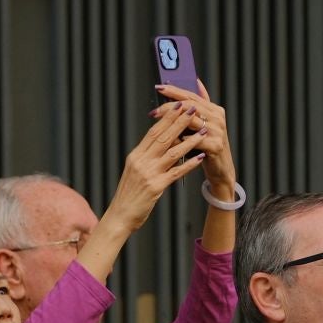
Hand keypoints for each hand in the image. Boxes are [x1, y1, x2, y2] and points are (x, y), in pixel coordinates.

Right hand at [99, 106, 206, 236]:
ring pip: (172, 152)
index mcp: (135, 156)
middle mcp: (141, 161)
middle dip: (180, 121)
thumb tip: (158, 143)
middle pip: (163, 137)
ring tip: (203, 131)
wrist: (119, 217)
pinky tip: (200, 157)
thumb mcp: (133, 171)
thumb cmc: (127, 196)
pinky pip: (176, 172)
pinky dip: (189, 164)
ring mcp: (148, 174)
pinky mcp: (155, 187)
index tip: (178, 105)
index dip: (167, 118)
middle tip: (193, 109)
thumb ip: (145, 157)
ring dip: (190, 140)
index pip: (153, 132)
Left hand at [153, 80, 236, 198]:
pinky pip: (194, 140)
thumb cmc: (206, 146)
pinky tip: (170, 142)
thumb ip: (197, 107)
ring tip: (158, 126)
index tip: (158, 87)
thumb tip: (190, 86)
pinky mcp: (216, 145)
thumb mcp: (202, 125)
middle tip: (153, 111)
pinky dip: (181, 140)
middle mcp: (218, 117)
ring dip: (172, 123)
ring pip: (191, 121)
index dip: (174, 90)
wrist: (220, 169)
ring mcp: (218, 131)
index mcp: (214, 109)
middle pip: (190, 105)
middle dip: (169, 107)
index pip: (191, 95)